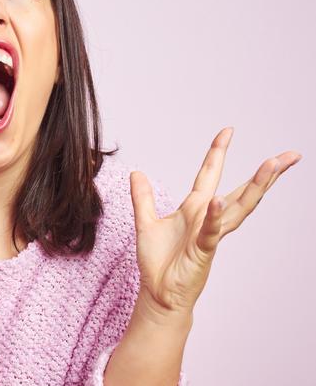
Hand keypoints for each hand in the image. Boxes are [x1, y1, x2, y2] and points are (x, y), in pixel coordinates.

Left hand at [129, 127, 300, 320]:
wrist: (158, 293)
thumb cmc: (158, 262)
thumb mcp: (145, 222)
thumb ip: (143, 198)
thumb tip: (136, 172)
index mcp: (195, 208)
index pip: (210, 174)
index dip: (218, 152)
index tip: (228, 130)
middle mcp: (208, 218)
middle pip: (242, 190)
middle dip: (265, 173)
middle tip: (288, 155)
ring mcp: (209, 234)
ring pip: (237, 207)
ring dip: (255, 187)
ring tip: (271, 166)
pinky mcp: (203, 250)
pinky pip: (211, 230)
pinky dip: (215, 215)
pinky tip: (219, 200)